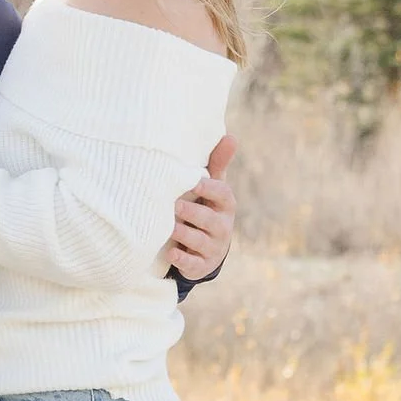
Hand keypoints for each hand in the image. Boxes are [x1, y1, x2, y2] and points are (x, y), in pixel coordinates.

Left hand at [165, 133, 235, 280]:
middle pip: (211, 220)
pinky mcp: (201, 265)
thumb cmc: (206, 206)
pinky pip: (193, 263)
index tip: (195, 182)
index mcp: (225, 205)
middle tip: (176, 205)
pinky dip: (182, 259)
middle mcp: (222, 226)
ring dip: (185, 234)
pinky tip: (171, 252)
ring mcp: (213, 247)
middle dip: (194, 213)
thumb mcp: (212, 187)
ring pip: (200, 241)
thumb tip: (230, 136)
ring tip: (170, 227)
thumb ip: (217, 164)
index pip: (223, 195)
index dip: (210, 189)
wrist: (206, 248)